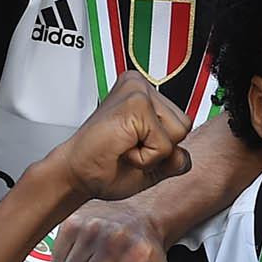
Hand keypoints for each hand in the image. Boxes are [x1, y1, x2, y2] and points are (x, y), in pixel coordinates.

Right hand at [52, 74, 192, 204]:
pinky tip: (122, 148)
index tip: (131, 147)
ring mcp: (138, 90)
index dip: (161, 148)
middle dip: (160, 148)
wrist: (76, 175)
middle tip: (127, 148)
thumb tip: (186, 156)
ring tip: (124, 147)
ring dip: (153, 153)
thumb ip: (174, 159)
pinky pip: (165, 144)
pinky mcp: (136, 102)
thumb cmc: (104, 167)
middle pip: (184, 126)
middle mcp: (140, 86)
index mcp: (143, 93)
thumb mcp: (152, 166)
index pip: (181, 125)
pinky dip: (146, 158)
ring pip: (179, 133)